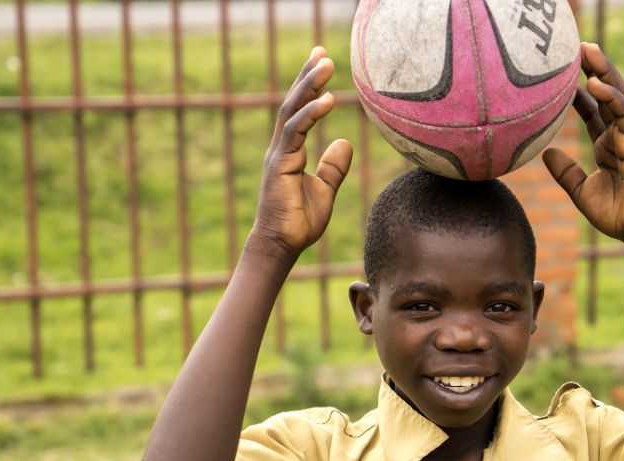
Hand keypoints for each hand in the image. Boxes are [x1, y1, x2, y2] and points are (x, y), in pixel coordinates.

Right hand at [253, 47, 352, 258]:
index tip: (321, 61)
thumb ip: (333, 167)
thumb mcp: (324, 190)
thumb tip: (345, 142)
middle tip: (322, 51)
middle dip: (307, 76)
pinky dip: (311, 114)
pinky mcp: (279, 164)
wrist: (281, 245)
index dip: (310, 86)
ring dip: (309, 86)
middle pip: (293, 103)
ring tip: (325, 63)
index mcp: (289, 151)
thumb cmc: (299, 222)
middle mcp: (280, 148)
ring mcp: (278, 154)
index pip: (299, 110)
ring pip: (292, 111)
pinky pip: (296, 132)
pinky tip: (327, 99)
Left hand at [542, 43, 623, 258]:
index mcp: (606, 144)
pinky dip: (611, 98)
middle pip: (606, 95)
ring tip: (588, 50)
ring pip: (617, 97)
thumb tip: (546, 151)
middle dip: (593, 69)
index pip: (592, 109)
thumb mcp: (581, 191)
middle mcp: (618, 136)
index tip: (561, 72)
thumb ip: (566, 172)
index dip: (578, 90)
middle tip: (577, 46)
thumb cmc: (616, 214)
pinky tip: (596, 84)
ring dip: (603, 72)